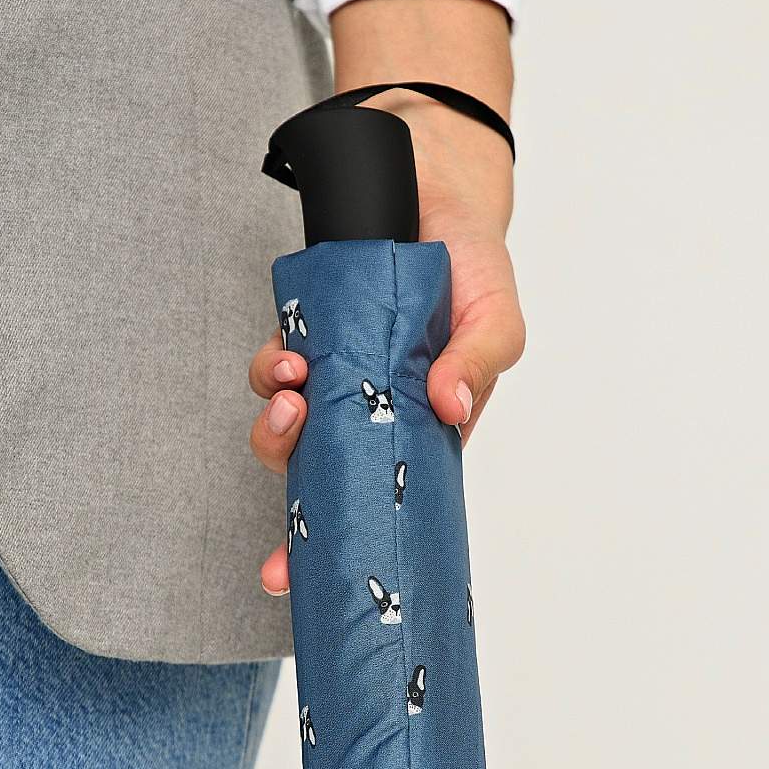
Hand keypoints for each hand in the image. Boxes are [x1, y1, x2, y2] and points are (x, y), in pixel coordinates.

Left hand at [249, 0, 524, 594]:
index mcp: (418, 431)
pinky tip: (290, 359)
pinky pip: (273, 369)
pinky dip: (273, 372)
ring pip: (286, 429)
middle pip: (320, 482)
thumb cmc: (473, 265)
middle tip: (289, 527)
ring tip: (295, 398)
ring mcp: (332, 378)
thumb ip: (479, 362)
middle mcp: (369, 414)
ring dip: (278, 429)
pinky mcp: (303, 335)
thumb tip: (449, 411)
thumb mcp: (495, 317)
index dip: (339, 545)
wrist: (431, 186)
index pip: (380, 501)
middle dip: (294, 515)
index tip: (303, 582)